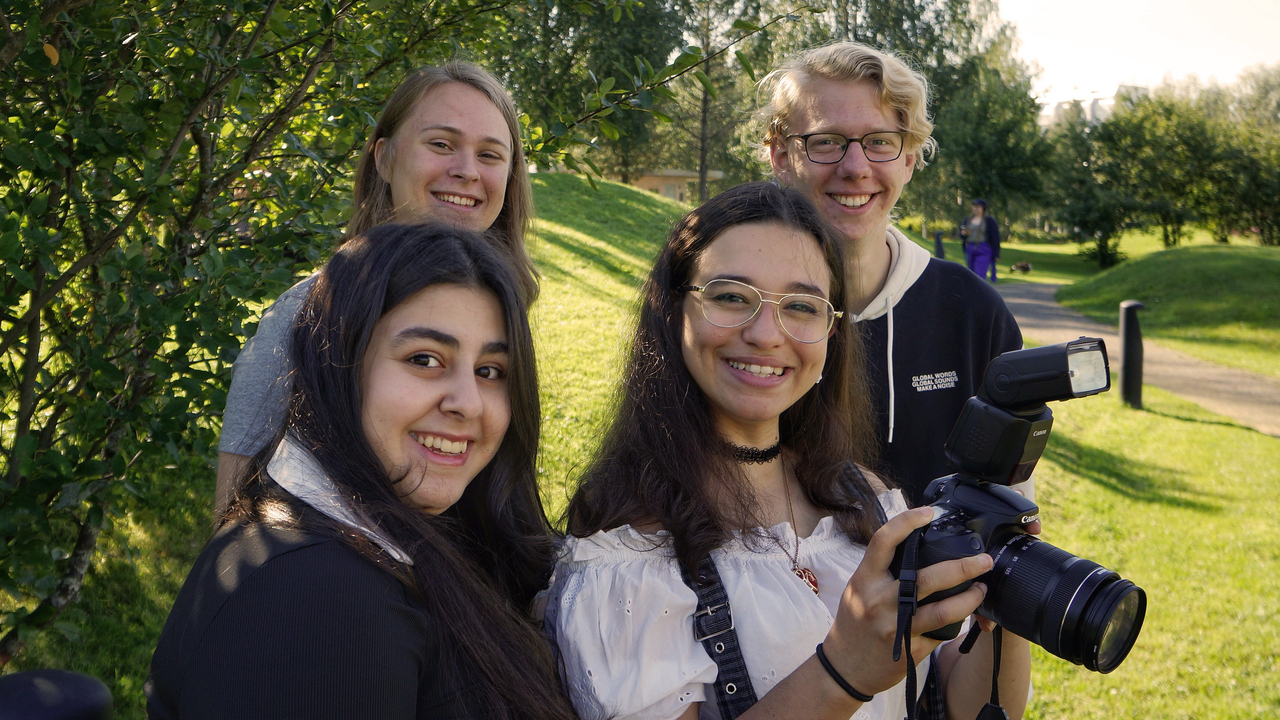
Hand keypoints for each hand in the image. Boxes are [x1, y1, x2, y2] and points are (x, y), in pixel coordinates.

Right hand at [821, 507, 992, 696]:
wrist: (844, 668)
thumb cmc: (853, 624)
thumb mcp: (857, 590)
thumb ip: (880, 570)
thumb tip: (911, 542)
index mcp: (864, 580)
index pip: (884, 541)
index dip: (907, 521)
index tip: (928, 512)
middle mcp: (879, 602)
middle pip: (927, 577)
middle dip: (963, 566)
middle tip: (984, 559)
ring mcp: (897, 628)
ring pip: (944, 610)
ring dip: (971, 598)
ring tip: (982, 589)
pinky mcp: (910, 651)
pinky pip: (942, 633)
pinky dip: (957, 622)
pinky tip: (964, 615)